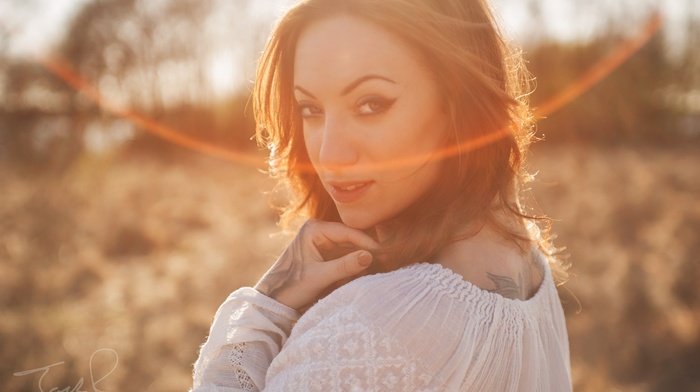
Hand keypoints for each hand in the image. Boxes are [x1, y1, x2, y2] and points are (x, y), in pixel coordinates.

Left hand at [254, 219, 379, 310]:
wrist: (273, 299)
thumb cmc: (291, 286)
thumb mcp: (319, 277)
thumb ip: (344, 266)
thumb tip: (369, 256)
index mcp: (314, 229)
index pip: (347, 232)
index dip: (366, 242)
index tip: (382, 253)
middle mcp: (319, 230)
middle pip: (351, 238)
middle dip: (365, 250)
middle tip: (385, 261)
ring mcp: (322, 241)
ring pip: (350, 247)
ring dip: (360, 258)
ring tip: (378, 267)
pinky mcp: (325, 252)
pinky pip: (345, 255)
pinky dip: (353, 264)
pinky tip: (364, 272)